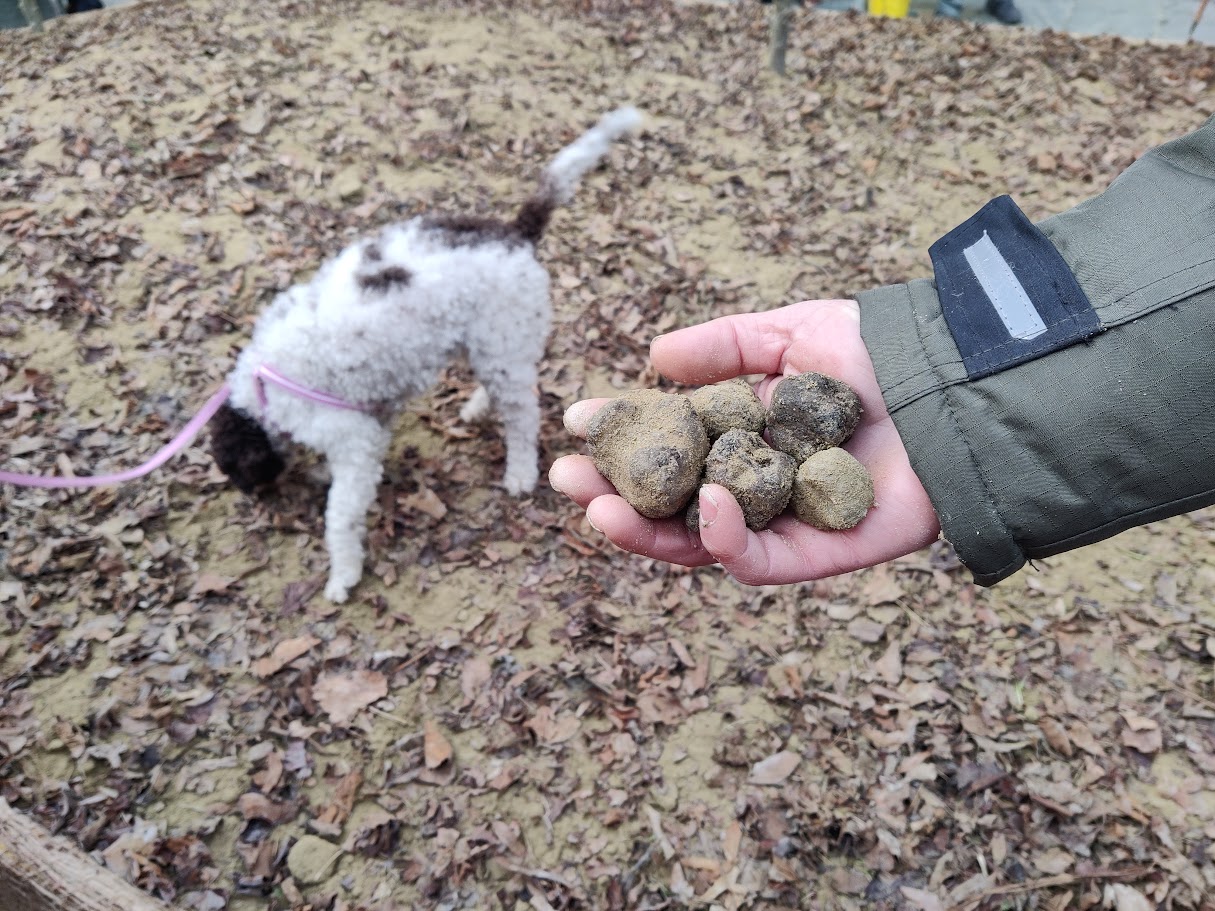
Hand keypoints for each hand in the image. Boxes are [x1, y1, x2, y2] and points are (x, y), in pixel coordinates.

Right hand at [548, 299, 940, 583]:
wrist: (952, 385)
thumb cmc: (878, 355)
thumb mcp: (789, 333)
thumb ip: (725, 346)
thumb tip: (654, 359)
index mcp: (742, 440)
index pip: (666, 451)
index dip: (620, 441)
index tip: (577, 424)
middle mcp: (754, 488)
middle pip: (668, 508)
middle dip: (611, 496)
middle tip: (568, 479)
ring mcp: (781, 526)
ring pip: (695, 546)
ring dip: (643, 533)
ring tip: (599, 506)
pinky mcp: (816, 556)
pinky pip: (754, 562)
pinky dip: (721, 540)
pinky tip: (702, 503)